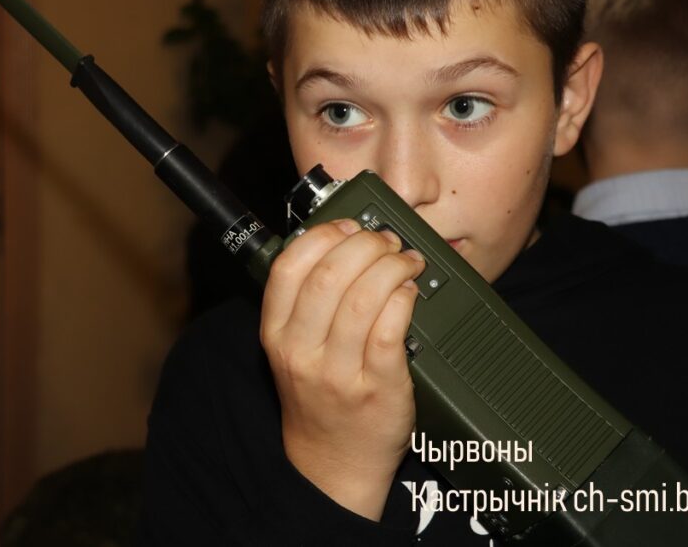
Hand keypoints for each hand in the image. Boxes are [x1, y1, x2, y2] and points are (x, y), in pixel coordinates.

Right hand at [260, 219, 423, 519]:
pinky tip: (411, 292)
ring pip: (364, 297)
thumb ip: (305, 302)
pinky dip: (405, 298)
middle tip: (385, 241)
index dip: (322, 235)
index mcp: (276, 333)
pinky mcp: (378, 387)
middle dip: (365, 244)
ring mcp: (339, 372)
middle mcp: (302, 351)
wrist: (333, 462)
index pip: (288, 267)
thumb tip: (342, 243)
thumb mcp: (293, 349)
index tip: (347, 225)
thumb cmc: (318, 397)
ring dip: (392, 266)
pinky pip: (392, 328)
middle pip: (330, 274)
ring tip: (405, 261)